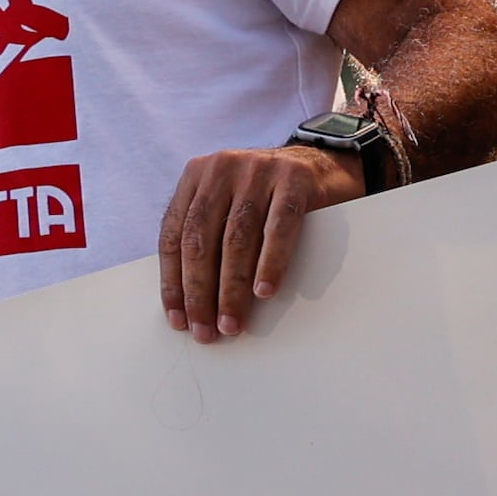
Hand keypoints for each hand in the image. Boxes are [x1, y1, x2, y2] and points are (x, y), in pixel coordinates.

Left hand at [162, 143, 361, 341]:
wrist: (323, 165)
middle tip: (206, 330)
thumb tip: (189, 303)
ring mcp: (258, 170)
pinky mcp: (295, 178)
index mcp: (196, 175)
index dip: (173, 282)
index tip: (179, 320)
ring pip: (236, 238)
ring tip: (232, 321)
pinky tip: (264, 291)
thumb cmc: (267, 198)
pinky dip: (270, 263)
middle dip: (200, 292)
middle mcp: (222, 168)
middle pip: (201, 239)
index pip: (173, 236)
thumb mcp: (228, 204)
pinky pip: (279, 228)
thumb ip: (206, 236)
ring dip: (232, 288)